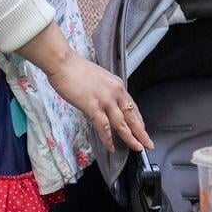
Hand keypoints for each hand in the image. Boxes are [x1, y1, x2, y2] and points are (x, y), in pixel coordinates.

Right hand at [19, 24, 152, 152]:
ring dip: (130, 137)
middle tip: (149, 143)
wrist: (63, 63)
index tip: (142, 129)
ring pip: (122, 123)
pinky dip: (108, 138)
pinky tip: (111, 147)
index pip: (132, 105)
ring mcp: (105, 99)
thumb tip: (104, 108)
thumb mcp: (98, 80)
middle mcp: (115, 92)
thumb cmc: (75, 70)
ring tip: (136, 148)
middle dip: (141, 132)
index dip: (138, 120)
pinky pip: (104, 126)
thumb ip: (104, 93)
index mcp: (117, 84)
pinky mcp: (93, 106)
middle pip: (132, 116)